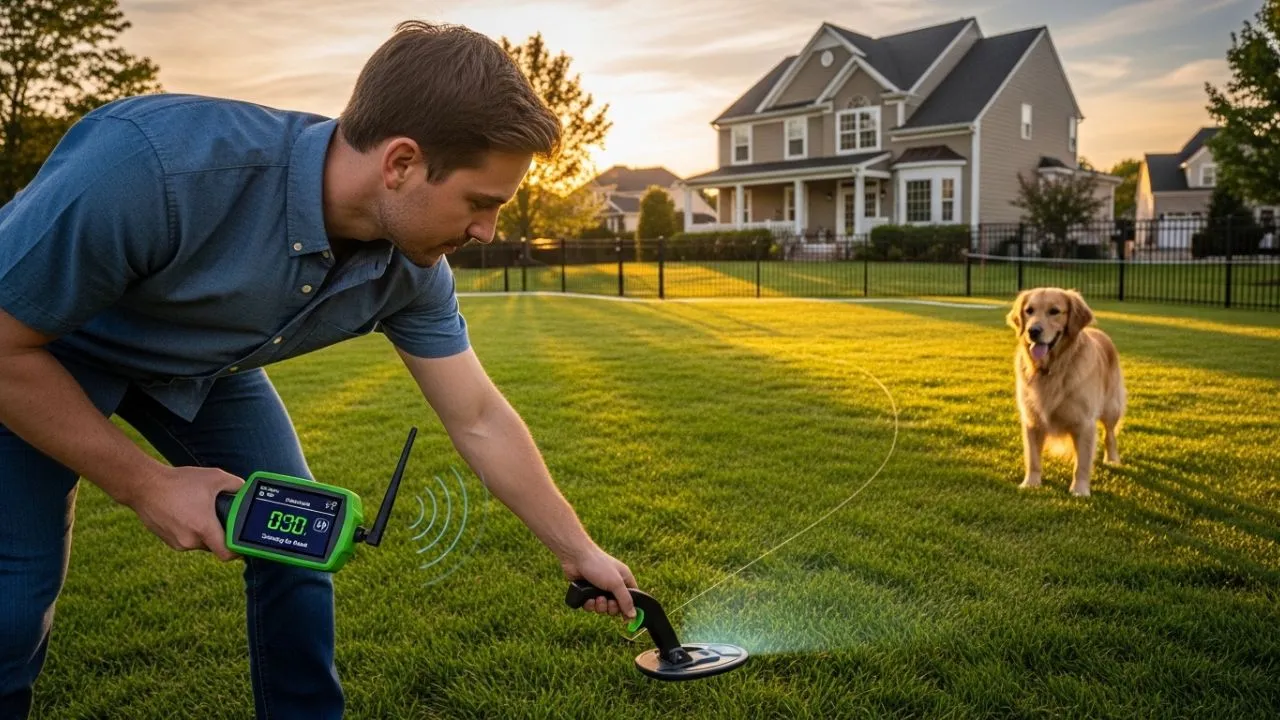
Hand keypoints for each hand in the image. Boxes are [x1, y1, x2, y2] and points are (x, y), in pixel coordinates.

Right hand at [127, 466, 243, 560]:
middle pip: (214, 545)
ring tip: (200, 509)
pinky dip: (190, 529)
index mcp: (204, 528)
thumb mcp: (215, 477)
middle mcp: (190, 540)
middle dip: (220, 533)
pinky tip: (187, 512)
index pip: (227, 554)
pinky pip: (186, 538)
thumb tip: (246, 492)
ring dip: (204, 530)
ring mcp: (176, 542)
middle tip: (220, 515)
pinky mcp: (167, 540)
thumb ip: (236, 485)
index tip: (242, 543)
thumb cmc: (179, 482)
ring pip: (200, 541)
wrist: (143, 486)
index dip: (238, 551)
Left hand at [561, 545, 638, 619]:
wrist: (576, 557)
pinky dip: (589, 605)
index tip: (627, 619)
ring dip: (600, 606)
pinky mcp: (587, 592)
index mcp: (624, 579)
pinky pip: (591, 606)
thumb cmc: (599, 565)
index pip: (632, 598)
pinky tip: (588, 598)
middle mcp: (613, 585)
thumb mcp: (616, 583)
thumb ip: (626, 600)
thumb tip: (633, 615)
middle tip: (608, 602)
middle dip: (611, 608)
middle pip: (617, 606)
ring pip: (603, 608)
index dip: (630, 608)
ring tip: (596, 598)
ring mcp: (600, 589)